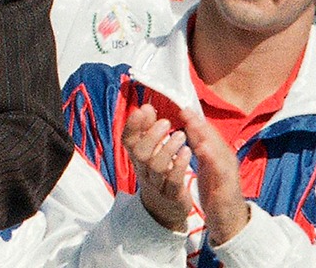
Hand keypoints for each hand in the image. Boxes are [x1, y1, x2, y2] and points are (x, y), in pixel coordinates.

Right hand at [122, 103, 195, 232]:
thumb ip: (147, 130)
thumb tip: (146, 107)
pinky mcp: (171, 195)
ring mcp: (156, 183)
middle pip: (140, 153)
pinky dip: (179, 165)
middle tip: (167, 122)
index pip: (127, 140)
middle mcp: (143, 169)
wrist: (164, 208)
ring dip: (168, 148)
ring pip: (156, 166)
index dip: (133, 125)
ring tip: (181, 135)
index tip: (144, 109)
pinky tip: (187, 151)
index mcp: (137, 157)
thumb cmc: (158, 172)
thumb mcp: (149, 151)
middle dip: (152, 136)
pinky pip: (173, 181)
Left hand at [184, 111, 249, 245]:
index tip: (181, 107)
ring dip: (206, 136)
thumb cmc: (217, 189)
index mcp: (218, 154)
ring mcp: (228, 172)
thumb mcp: (207, 165)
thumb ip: (200, 147)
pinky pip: (220, 171)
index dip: (195, 120)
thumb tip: (190, 126)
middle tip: (185, 109)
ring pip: (218, 150)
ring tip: (194, 125)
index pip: (207, 133)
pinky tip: (203, 150)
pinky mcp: (228, 187)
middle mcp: (225, 159)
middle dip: (199, 123)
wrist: (229, 219)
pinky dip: (213, 159)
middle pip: (213, 138)